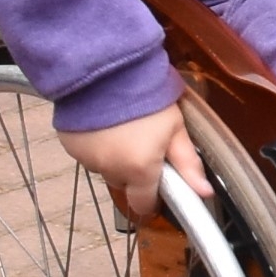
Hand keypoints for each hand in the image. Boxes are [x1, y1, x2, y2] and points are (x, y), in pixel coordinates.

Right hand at [59, 106, 207, 229]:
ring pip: (105, 168)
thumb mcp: (175, 128)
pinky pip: (87, 154)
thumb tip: (205, 193)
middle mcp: (110, 170)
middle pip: (124, 183)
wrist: (108, 72)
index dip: (152, 198)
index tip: (160, 183)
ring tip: (123, 127)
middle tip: (144, 142)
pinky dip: (96, 145)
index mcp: (139, 170)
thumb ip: (188, 164)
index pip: (143, 204)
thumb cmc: (148, 99)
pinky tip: (104, 124)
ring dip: (114, 157)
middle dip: (134, 170)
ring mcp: (86, 159)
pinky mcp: (70, 146)